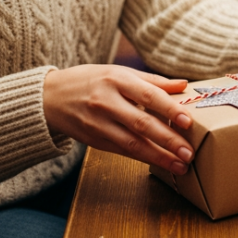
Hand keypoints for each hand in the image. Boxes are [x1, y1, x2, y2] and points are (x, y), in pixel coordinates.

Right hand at [43, 65, 193, 174]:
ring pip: (131, 143)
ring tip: (180, 165)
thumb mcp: (119, 72)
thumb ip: (152, 81)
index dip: (169, 109)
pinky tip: (160, 162)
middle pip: (141, 124)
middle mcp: (106, 102)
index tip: (188, 121)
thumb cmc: (91, 80)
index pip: (148, 95)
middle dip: (167, 140)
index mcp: (116, 80)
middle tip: (189, 153)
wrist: (49, 97)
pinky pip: (122, 150)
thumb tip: (184, 85)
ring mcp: (98, 123)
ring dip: (158, 156)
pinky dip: (142, 157)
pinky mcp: (93, 141)